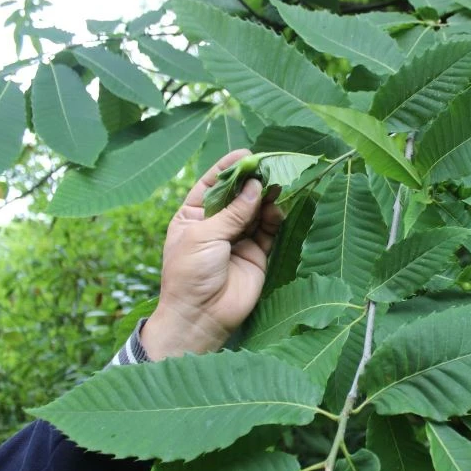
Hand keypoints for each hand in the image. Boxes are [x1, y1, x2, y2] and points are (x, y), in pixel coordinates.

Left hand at [140, 149, 283, 360]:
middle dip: (252, 181)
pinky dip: (275, 218)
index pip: (212, 185)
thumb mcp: (205, 236)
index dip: (228, 168)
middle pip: (238, 196)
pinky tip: (279, 208)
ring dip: (266, 198)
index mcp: (193, 216)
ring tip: (278, 185)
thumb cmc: (190, 273)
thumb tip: (255, 186)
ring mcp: (238, 239)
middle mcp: (216, 225)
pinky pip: (269, 230)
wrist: (201, 316)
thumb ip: (233, 212)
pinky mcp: (256, 254)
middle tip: (270, 167)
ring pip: (256, 211)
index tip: (246, 154)